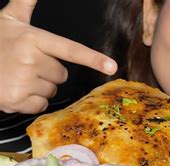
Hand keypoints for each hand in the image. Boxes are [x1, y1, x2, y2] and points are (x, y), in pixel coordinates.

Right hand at [0, 0, 117, 113]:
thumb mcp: (9, 19)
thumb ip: (26, 4)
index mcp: (32, 39)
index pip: (70, 50)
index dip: (93, 59)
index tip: (112, 67)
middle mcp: (30, 60)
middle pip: (62, 74)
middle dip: (48, 72)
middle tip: (26, 65)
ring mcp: (24, 81)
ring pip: (52, 90)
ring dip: (39, 87)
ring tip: (18, 76)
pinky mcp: (17, 100)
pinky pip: (41, 105)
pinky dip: (31, 101)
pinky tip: (16, 89)